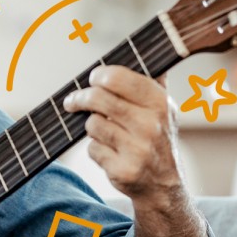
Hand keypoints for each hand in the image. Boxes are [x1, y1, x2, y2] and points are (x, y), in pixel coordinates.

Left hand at [62, 65, 183, 205]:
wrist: (163, 186)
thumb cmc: (158, 139)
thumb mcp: (165, 109)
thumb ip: (153, 81)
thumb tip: (144, 50)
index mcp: (160, 103)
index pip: (117, 77)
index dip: (98, 76)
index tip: (91, 79)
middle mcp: (151, 125)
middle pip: (97, 99)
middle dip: (79, 99)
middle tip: (71, 102)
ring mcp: (137, 149)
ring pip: (92, 125)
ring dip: (92, 128)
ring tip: (106, 132)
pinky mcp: (122, 170)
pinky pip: (92, 149)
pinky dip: (96, 150)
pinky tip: (111, 153)